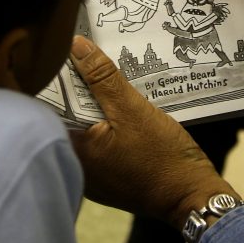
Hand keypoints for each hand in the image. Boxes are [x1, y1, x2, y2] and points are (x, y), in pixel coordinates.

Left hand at [68, 36, 236, 227]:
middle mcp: (75, 165)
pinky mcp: (108, 179)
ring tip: (110, 82)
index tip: (71, 55)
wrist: (190, 196)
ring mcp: (91, 176)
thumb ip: (102, 78)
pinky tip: (123, 113)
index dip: (61, 78)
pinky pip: (99, 145)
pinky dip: (106, 127)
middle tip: (94, 63)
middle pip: (69, 117)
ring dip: (95, 108)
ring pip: (85, 130)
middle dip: (81, 90)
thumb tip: (76, 46)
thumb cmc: (162, 155)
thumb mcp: (133, 109)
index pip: (52, 105)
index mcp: (74, 149)